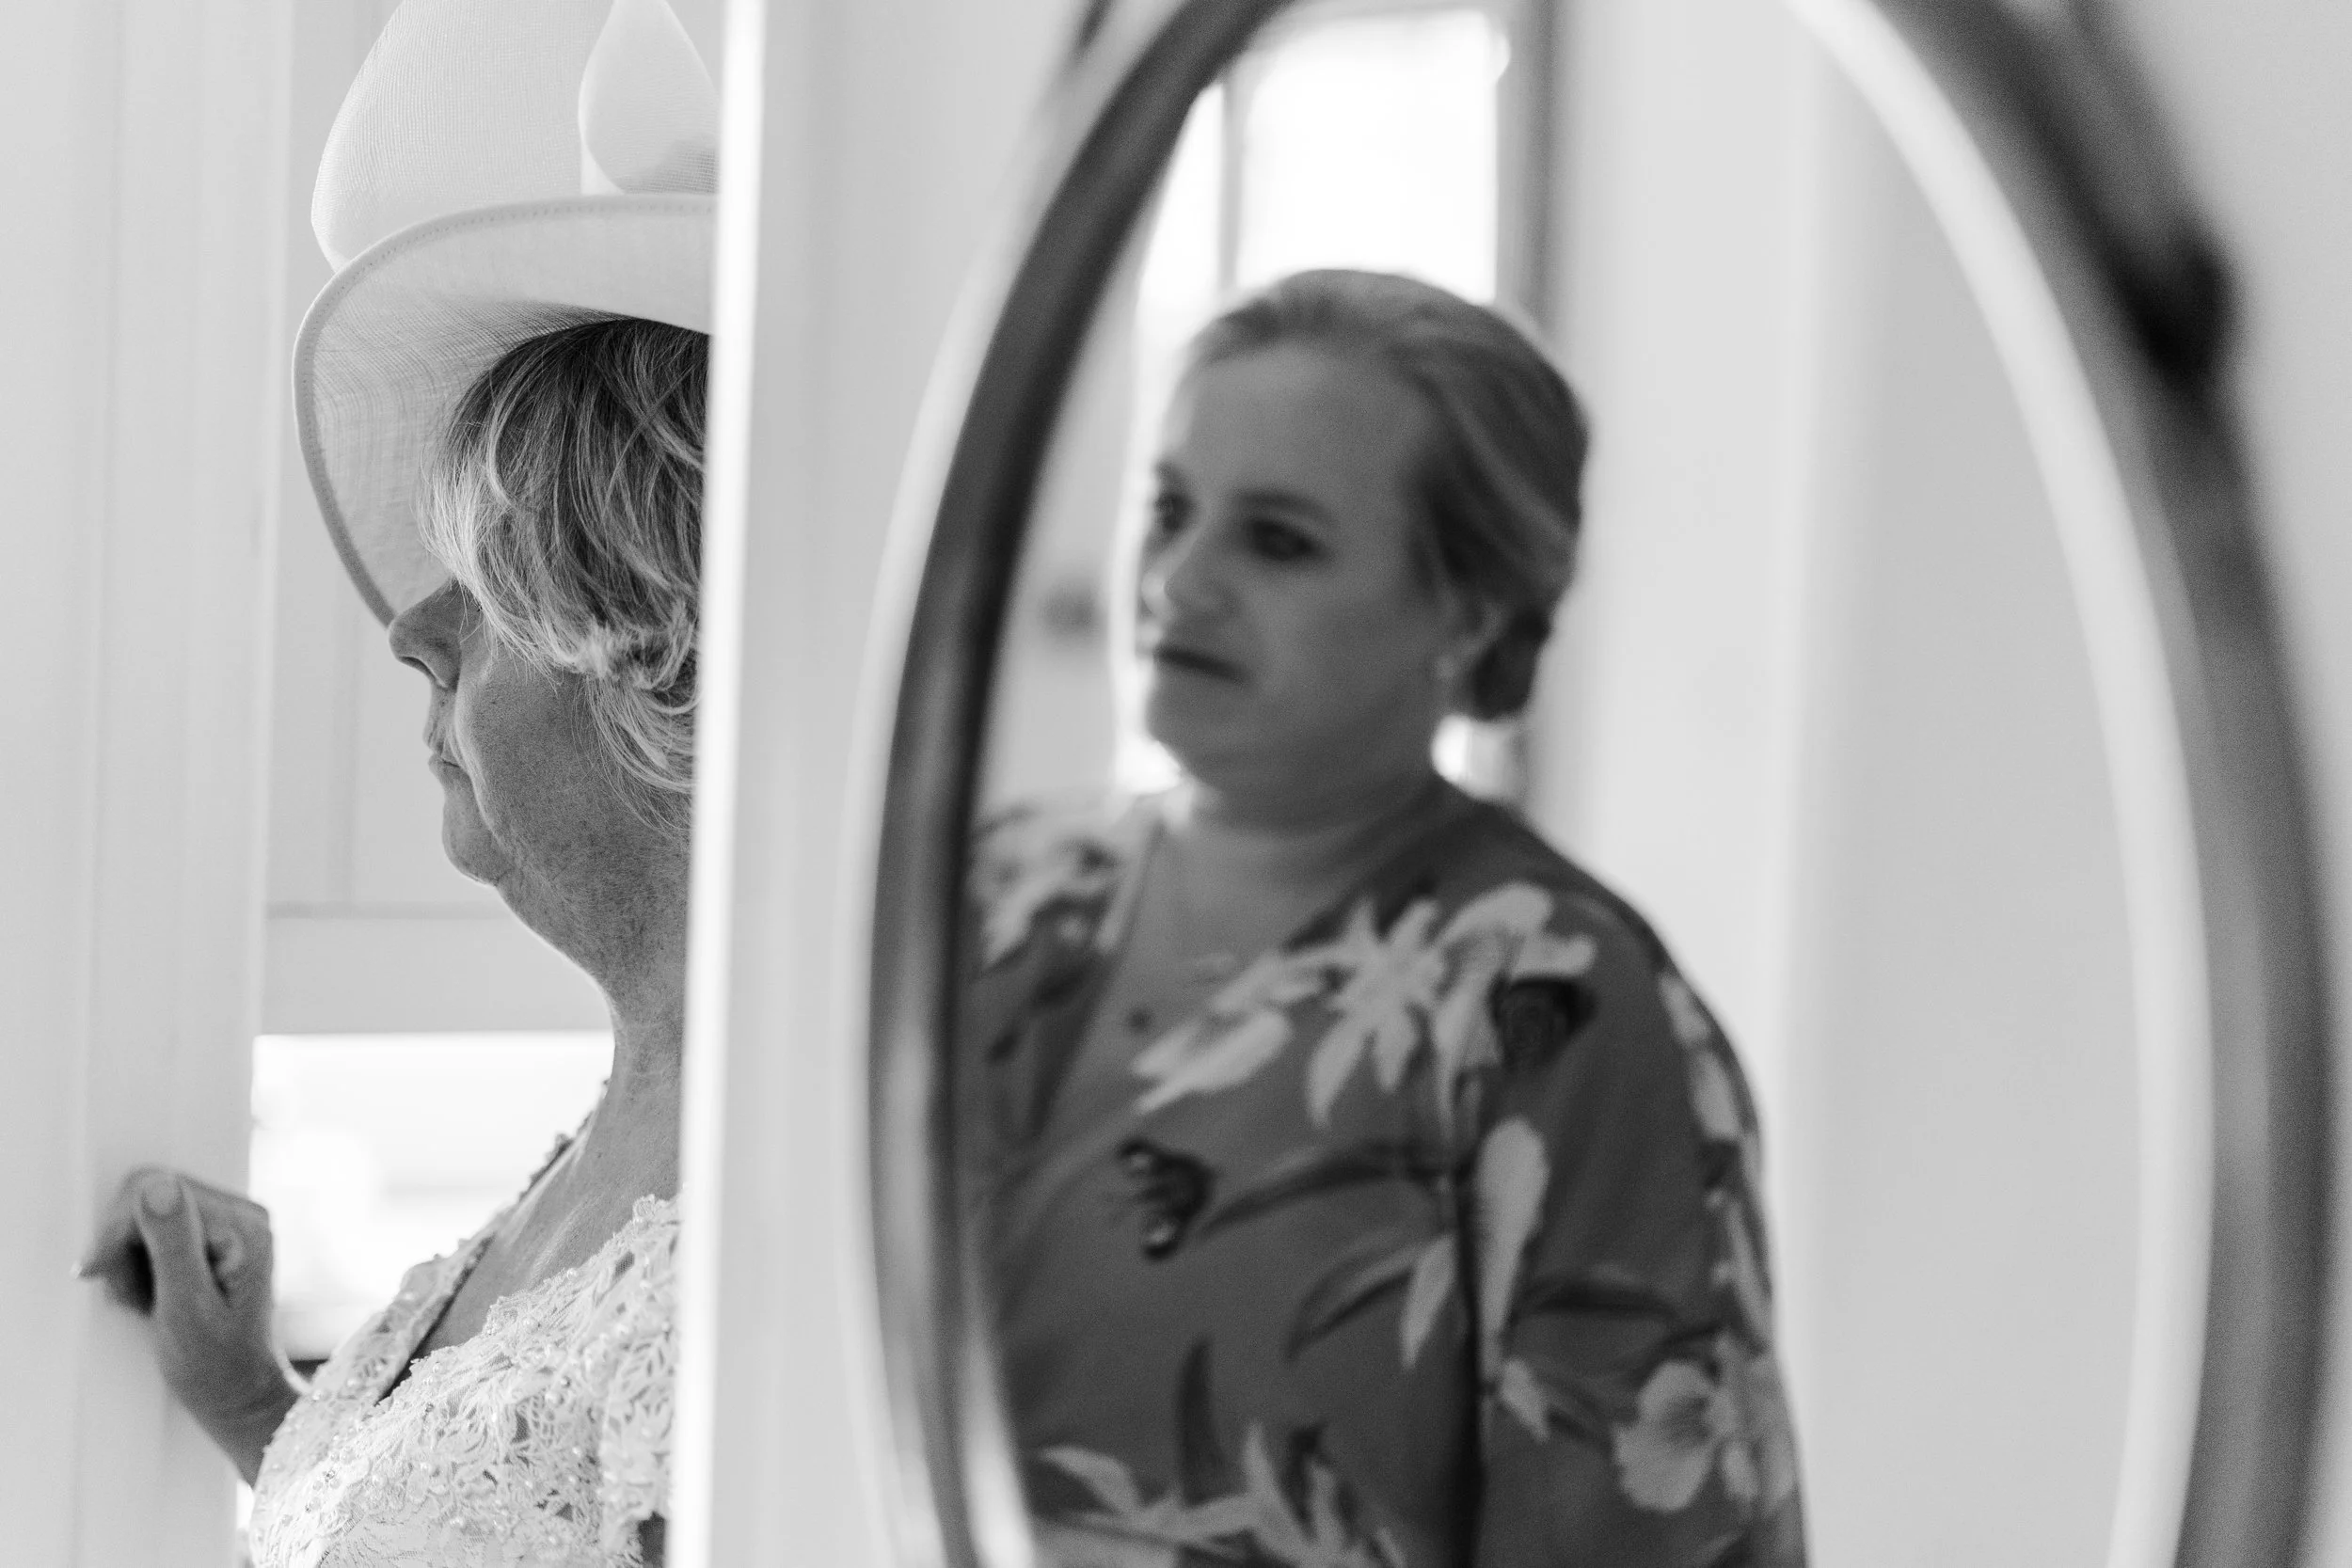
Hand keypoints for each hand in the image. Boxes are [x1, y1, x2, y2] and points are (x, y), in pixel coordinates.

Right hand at [78, 1166, 302, 1482]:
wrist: (239, 1394)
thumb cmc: (217, 1365)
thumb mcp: (186, 1310)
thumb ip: (171, 1246)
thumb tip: (156, 1185)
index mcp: (243, 1225)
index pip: (157, 1190)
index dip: (119, 1232)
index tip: (104, 1276)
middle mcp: (241, 1215)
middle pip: (150, 1197)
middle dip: (125, 1248)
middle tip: (132, 1298)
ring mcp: (228, 1226)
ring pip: (146, 1217)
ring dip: (130, 1261)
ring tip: (144, 1303)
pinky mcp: (211, 1241)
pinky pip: (156, 1235)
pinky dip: (140, 1266)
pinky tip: (151, 1297)